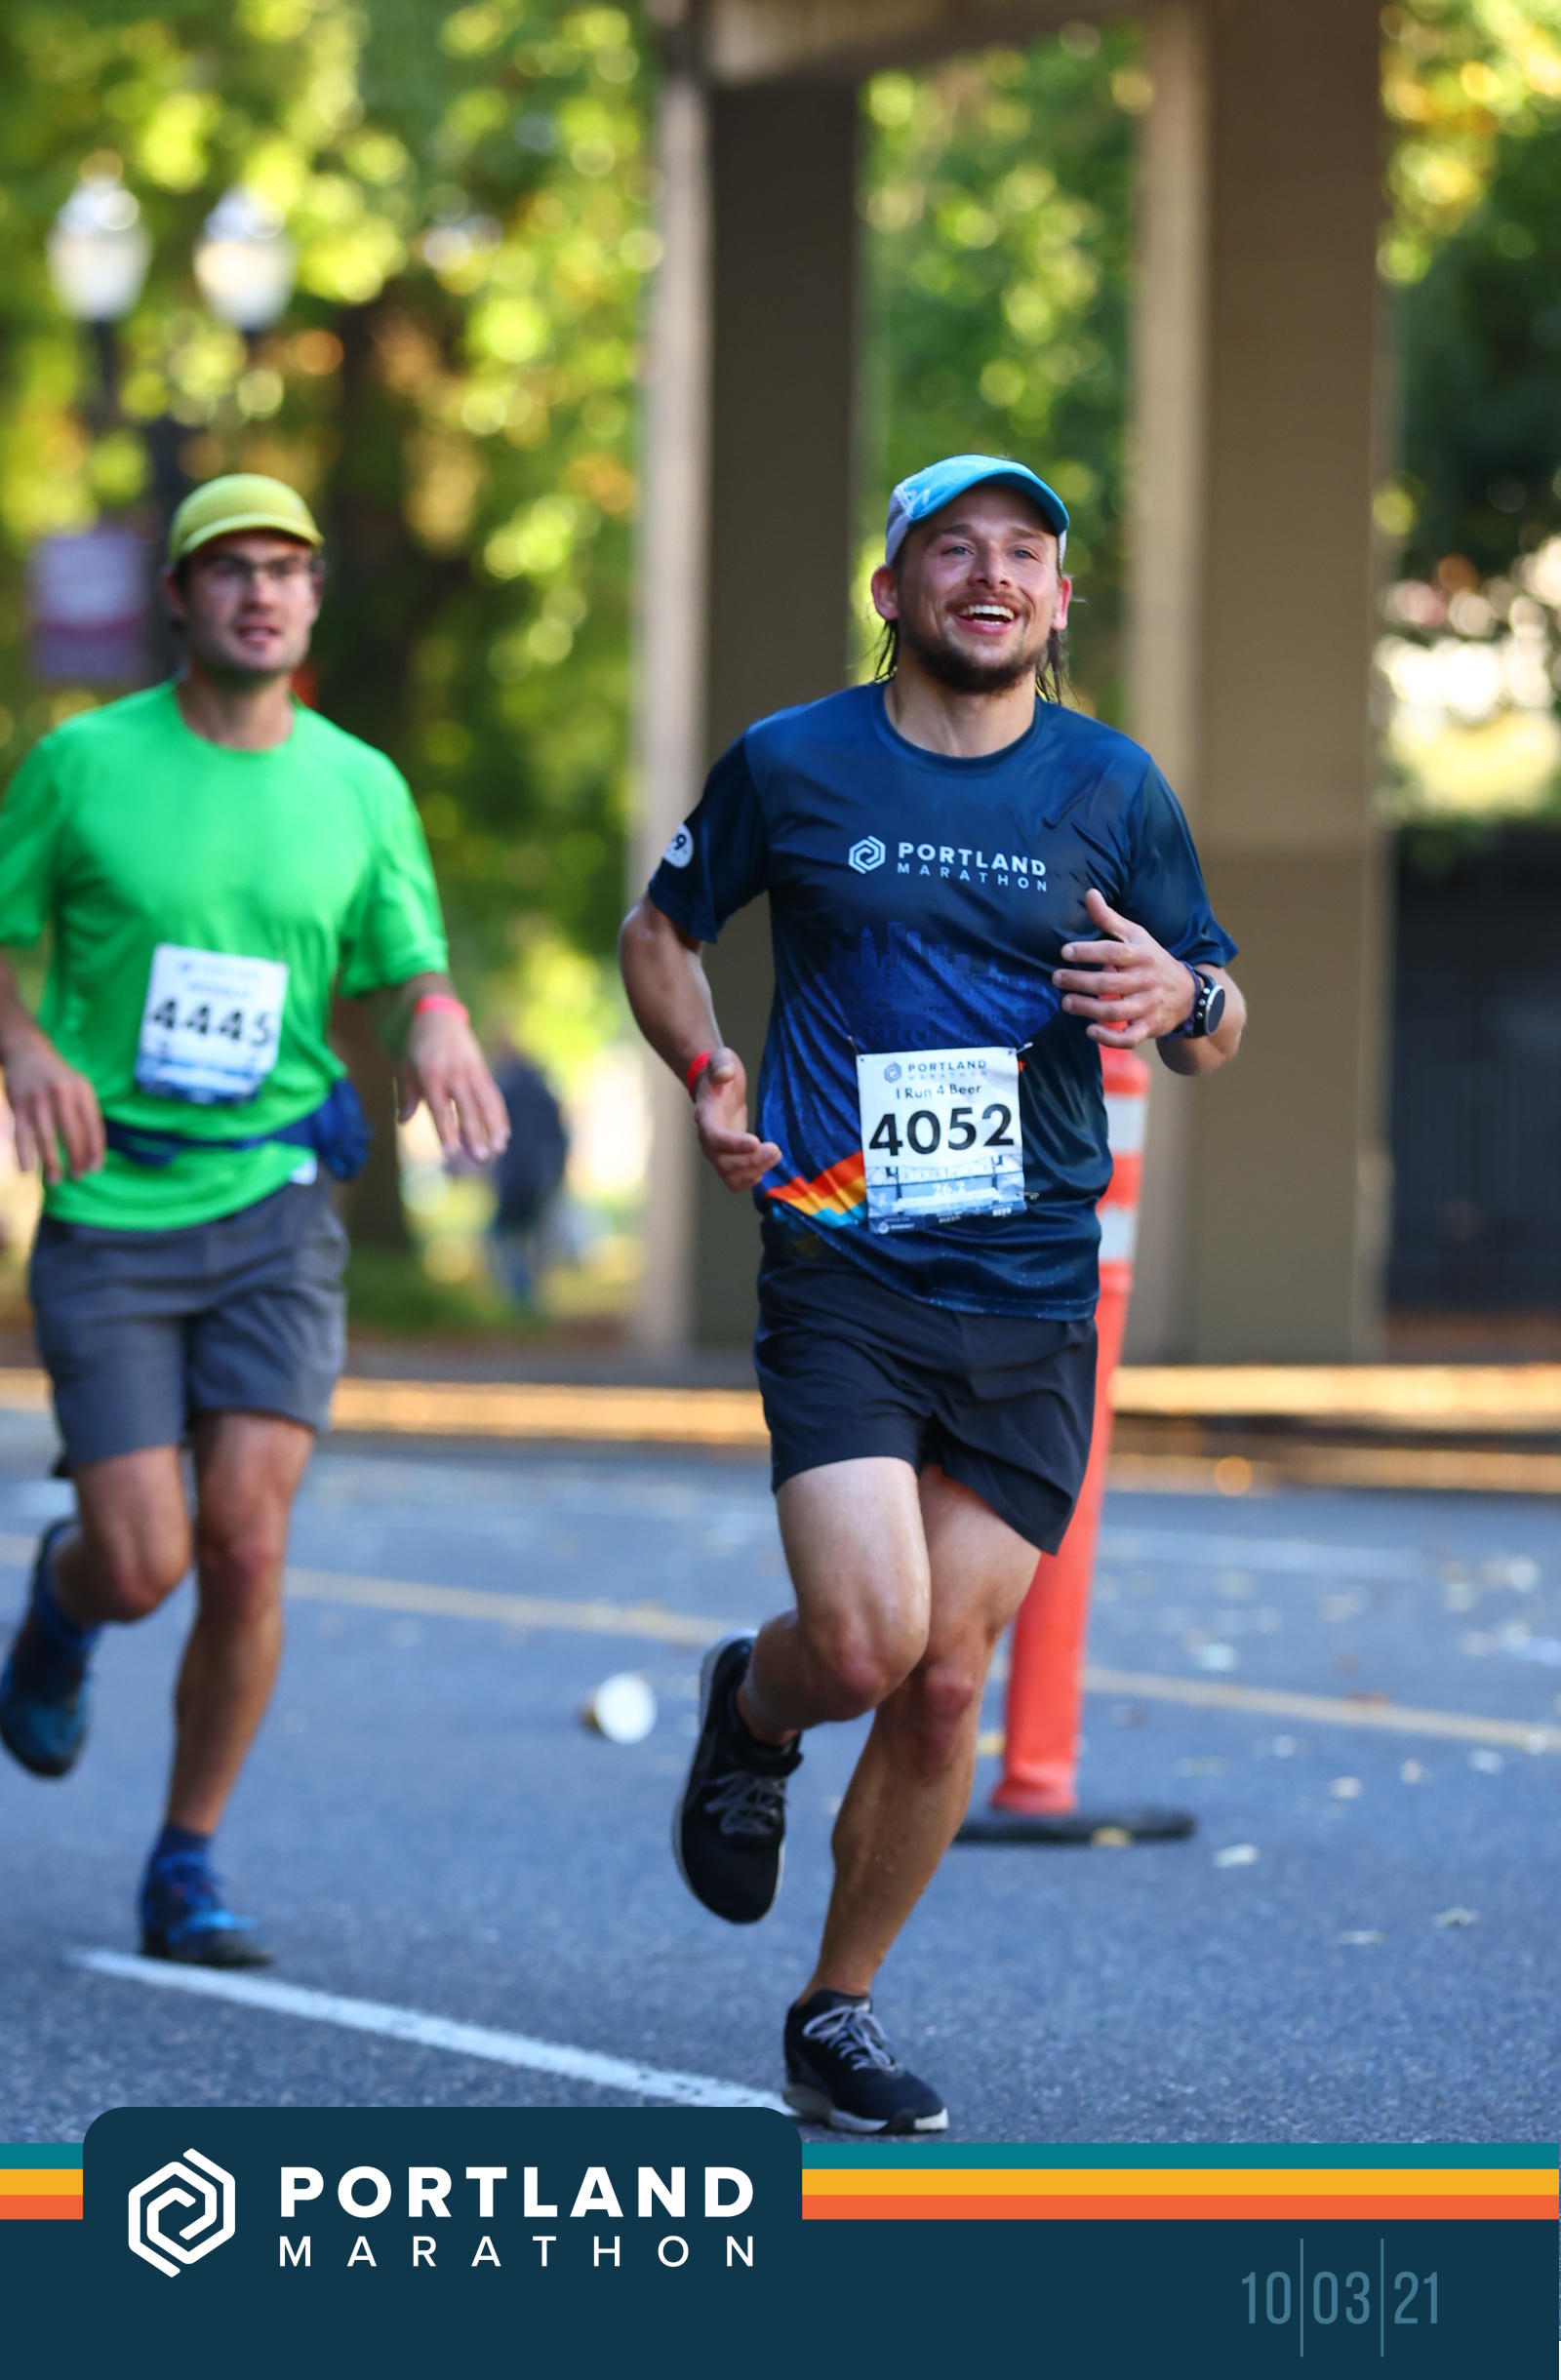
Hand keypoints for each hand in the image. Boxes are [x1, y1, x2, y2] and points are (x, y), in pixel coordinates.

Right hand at [2, 1029, 103, 1181]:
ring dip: (51, 1161)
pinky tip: (27, 1169)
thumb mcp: (79, 1087)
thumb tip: (94, 1151)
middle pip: (72, 1133)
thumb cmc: (58, 1077)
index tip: (95, 1168)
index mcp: (82, 1090)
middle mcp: (61, 1093)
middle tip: (77, 1177)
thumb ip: (87, 1113)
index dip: (95, 1149)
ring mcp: (38, 1099)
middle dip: (76, 1158)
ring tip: (55, 1180)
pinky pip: (21, 1133)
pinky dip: (24, 1152)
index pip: (93, 1124)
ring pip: (45, 1136)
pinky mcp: (18, 1103)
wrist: (27, 1050)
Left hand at [395, 1009, 511, 1161]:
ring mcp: (471, 1071)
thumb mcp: (404, 1066)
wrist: (438, 1015)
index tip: (451, 1152)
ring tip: (498, 1149)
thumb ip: (405, 1094)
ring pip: (486, 1103)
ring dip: (493, 1128)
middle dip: (475, 1135)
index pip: (440, 1108)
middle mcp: (454, 1074)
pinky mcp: (482, 1070)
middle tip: (480, 1158)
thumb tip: (403, 1120)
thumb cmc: (417, 1046)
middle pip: (467, 1109)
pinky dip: (500, 1115)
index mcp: (431, 1075)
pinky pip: (494, 1095)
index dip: (446, 1131)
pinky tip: (505, 1133)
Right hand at [693, 1047, 780, 1192]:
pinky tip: (767, 1165)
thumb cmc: (721, 1071)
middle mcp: (707, 1140)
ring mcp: (717, 1152)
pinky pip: (736, 1181)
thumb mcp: (721, 1059)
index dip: (733, 1143)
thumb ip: (721, 1064)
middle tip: (776, 1150)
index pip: (714, 1137)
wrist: (718, 1086)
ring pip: (730, 1176)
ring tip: (775, 1155)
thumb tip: (725, 1073)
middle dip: (751, 1161)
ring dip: (754, 1172)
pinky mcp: (729, 1159)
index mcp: (706, 1116)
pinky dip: (752, 1179)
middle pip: (723, 1163)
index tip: (756, 1142)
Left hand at [1052, 888, 1196, 1046]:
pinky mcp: (1149, 1027)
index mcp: (1141, 955)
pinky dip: (1110, 1038)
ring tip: (1066, 1003)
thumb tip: (1089, 893)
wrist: (1188, 994)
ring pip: (1116, 1011)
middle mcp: (1145, 980)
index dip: (1088, 951)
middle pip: (1109, 983)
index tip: (1065, 952)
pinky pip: (1130, 1037)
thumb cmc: (1153, 960)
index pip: (1113, 952)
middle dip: (1079, 982)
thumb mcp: (1136, 936)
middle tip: (1057, 979)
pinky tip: (1090, 1030)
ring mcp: (1148, 1005)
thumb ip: (1109, 919)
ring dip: (1088, 1009)